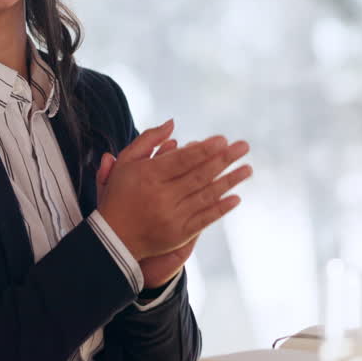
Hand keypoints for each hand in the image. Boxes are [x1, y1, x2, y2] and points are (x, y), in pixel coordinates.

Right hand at [97, 121, 251, 258]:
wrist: (113, 238)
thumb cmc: (120, 194)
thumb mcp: (126, 162)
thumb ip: (148, 140)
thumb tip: (173, 123)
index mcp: (148, 176)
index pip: (183, 160)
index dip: (204, 149)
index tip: (223, 139)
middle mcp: (161, 197)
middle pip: (199, 175)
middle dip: (224, 160)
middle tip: (244, 146)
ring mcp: (172, 217)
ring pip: (206, 196)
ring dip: (230, 181)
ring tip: (248, 169)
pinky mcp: (179, 235)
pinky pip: (205, 219)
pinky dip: (221, 208)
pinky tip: (236, 197)